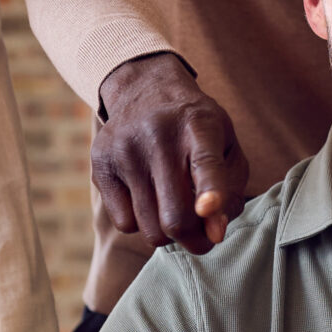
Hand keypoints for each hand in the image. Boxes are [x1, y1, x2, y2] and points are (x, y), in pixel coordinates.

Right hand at [92, 53, 245, 253]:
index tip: (209, 209)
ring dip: (168, 235)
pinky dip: (141, 223)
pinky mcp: (101, 163)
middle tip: (202, 239)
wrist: (145, 90)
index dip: (211, 190)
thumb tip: (214, 234)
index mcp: (200, 126)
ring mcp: (125, 150)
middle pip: (175, 216)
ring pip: (150, 229)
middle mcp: (159, 136)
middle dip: (194, 241)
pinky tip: (147, 199)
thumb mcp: (227, 146)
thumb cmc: (196, 130)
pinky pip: (124, 223)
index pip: (205, 163)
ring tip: (174, 210)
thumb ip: (231, 191)